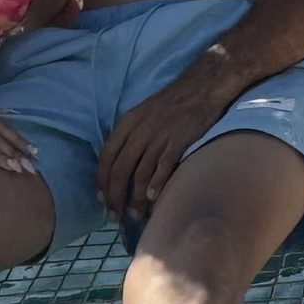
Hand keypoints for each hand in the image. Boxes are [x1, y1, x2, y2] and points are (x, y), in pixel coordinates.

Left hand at [97, 73, 224, 224]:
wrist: (200, 87)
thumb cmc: (171, 103)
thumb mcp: (143, 114)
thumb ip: (130, 137)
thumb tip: (118, 166)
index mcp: (128, 123)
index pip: (106, 156)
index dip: (102, 180)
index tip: (102, 199)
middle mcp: (140, 130)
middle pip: (120, 169)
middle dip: (115, 196)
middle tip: (116, 216)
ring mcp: (159, 135)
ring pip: (141, 173)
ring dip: (136, 198)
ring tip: (135, 216)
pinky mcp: (178, 140)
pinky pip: (163, 166)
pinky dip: (157, 184)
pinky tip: (153, 199)